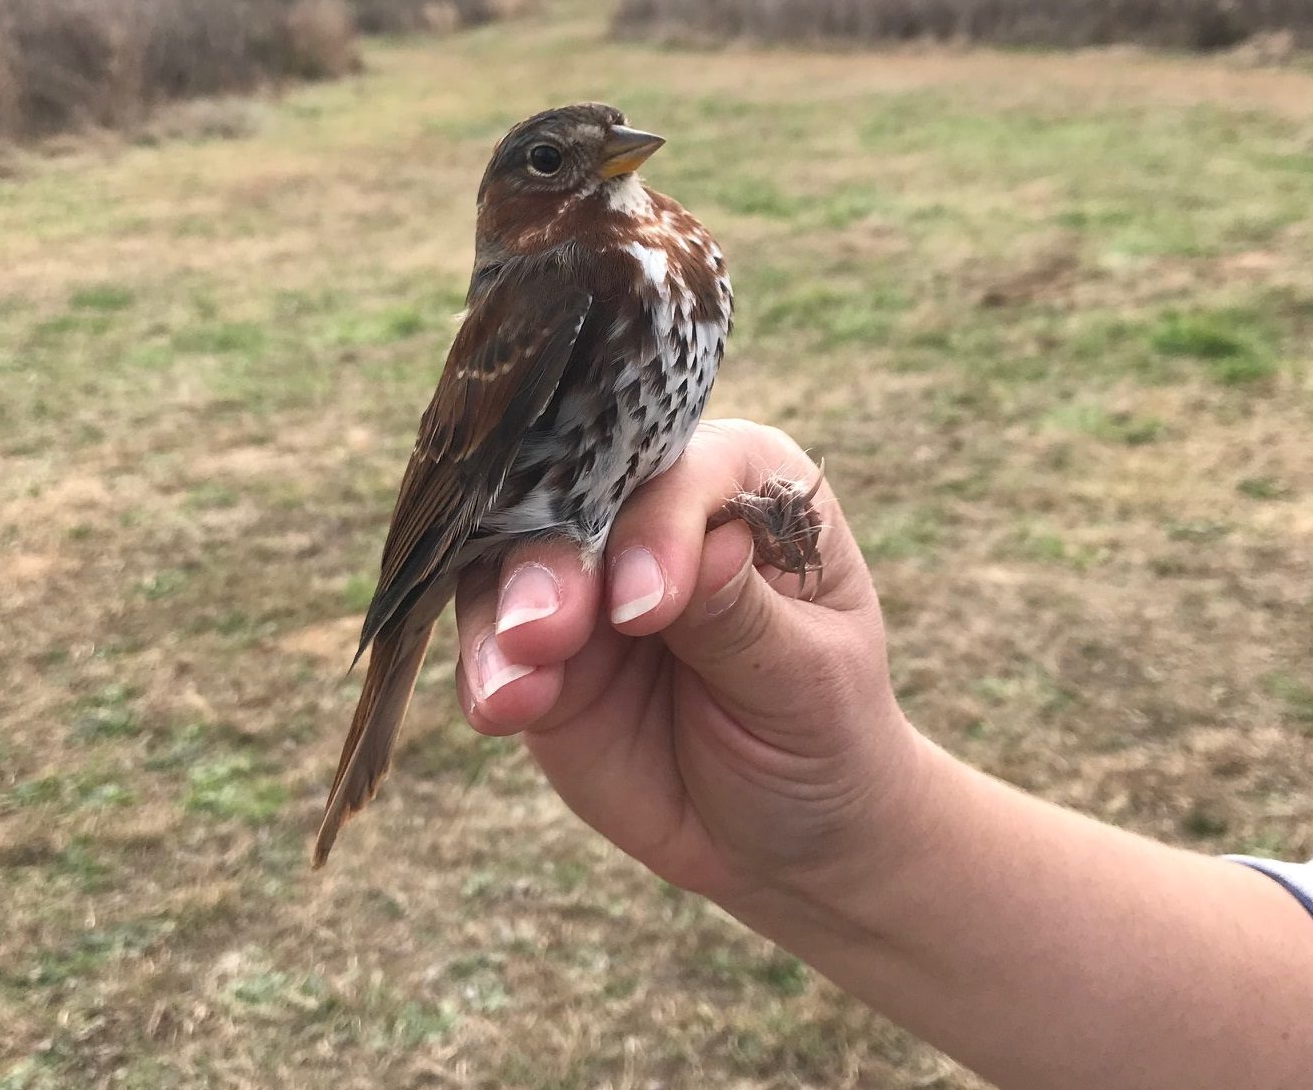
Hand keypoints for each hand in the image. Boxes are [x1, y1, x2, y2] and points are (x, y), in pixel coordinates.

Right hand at [452, 419, 924, 903]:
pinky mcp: (539, 652)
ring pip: (511, 562)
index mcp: (744, 486)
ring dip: (503, 616)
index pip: (684, 473)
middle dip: (552, 562)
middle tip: (545, 633)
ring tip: (515, 686)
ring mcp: (586, 581)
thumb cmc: (825, 734)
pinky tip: (500, 711)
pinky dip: (486, 673)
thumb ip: (745, 615)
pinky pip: (490, 645)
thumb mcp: (809, 680)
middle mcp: (652, 514)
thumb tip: (707, 546)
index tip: (649, 606)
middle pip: (574, 500)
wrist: (788, 839)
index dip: (657, 525)